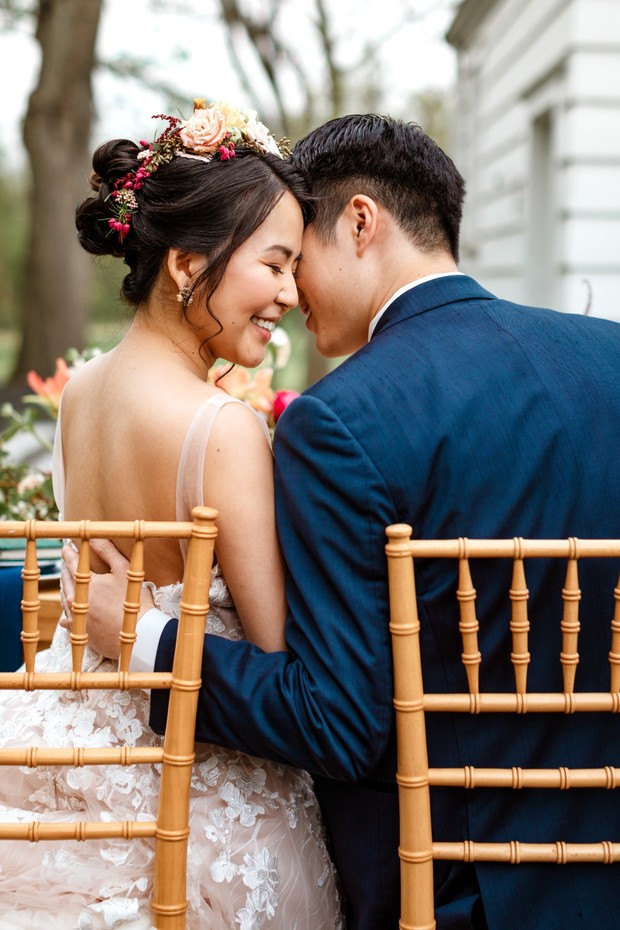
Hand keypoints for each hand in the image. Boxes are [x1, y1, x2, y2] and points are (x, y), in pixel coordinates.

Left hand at [61, 539, 153, 660]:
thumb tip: (92, 536)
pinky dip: (69, 619)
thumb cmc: (132, 600)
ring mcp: (79, 619)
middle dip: (66, 571)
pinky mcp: (84, 634)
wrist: (138, 635)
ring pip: (67, 602)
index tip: (66, 546)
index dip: (69, 553)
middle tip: (65, 564)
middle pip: (67, 582)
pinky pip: (71, 624)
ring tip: (67, 586)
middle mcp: (77, 601)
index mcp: (85, 583)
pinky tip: (67, 620)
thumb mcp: (123, 569)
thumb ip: (107, 551)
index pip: (73, 563)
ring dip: (67, 591)